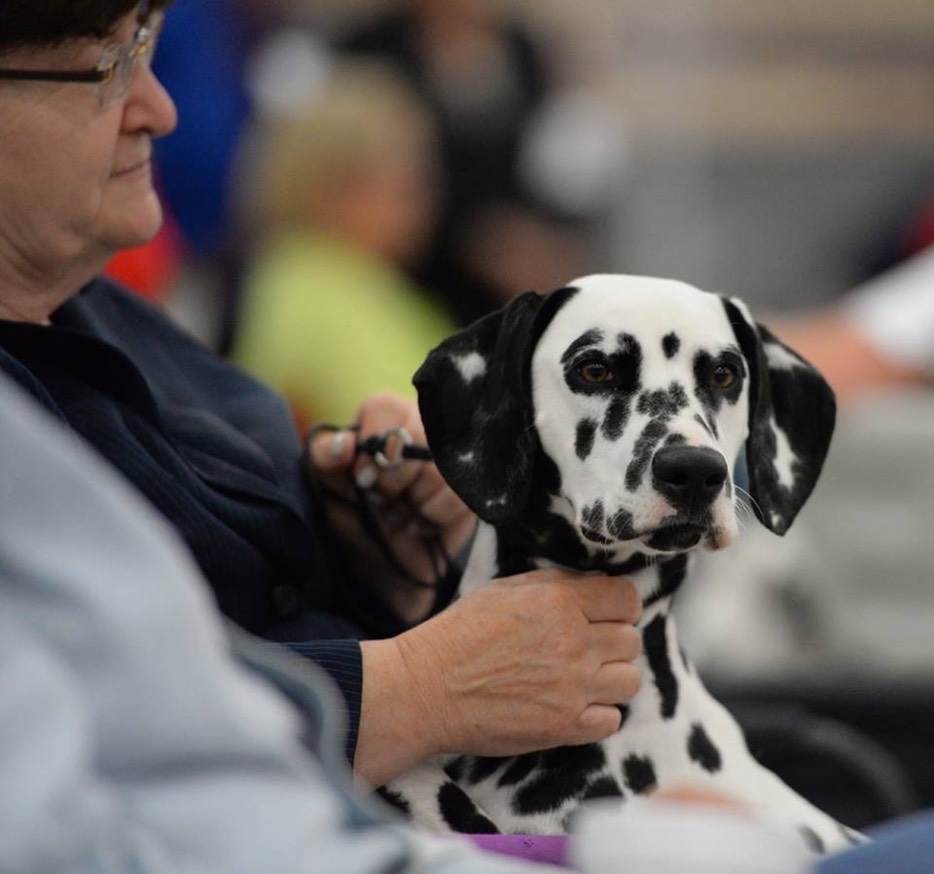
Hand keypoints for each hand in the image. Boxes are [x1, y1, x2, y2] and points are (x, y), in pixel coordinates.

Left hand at [308, 393, 475, 624]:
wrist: (386, 559)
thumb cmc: (356, 510)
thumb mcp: (329, 484)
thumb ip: (325, 456)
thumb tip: (343, 444)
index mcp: (387, 414)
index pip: (384, 408)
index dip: (372, 447)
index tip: (363, 480)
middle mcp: (425, 423)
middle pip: (417, 436)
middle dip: (393, 480)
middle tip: (382, 500)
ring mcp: (455, 453)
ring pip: (439, 469)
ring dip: (412, 502)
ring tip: (400, 513)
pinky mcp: (474, 485)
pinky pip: (458, 496)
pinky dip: (432, 517)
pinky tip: (420, 522)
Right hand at [354, 569, 642, 786]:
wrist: (427, 688)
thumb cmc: (460, 634)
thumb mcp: (505, 589)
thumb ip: (554, 585)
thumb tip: (593, 586)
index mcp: (559, 601)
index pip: (626, 598)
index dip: (617, 607)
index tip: (604, 615)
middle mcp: (574, 642)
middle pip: (630, 640)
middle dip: (611, 642)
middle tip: (583, 648)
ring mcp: (573, 687)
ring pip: (629, 681)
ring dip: (609, 679)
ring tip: (580, 678)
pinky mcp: (565, 726)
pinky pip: (612, 719)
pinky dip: (597, 714)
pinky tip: (571, 705)